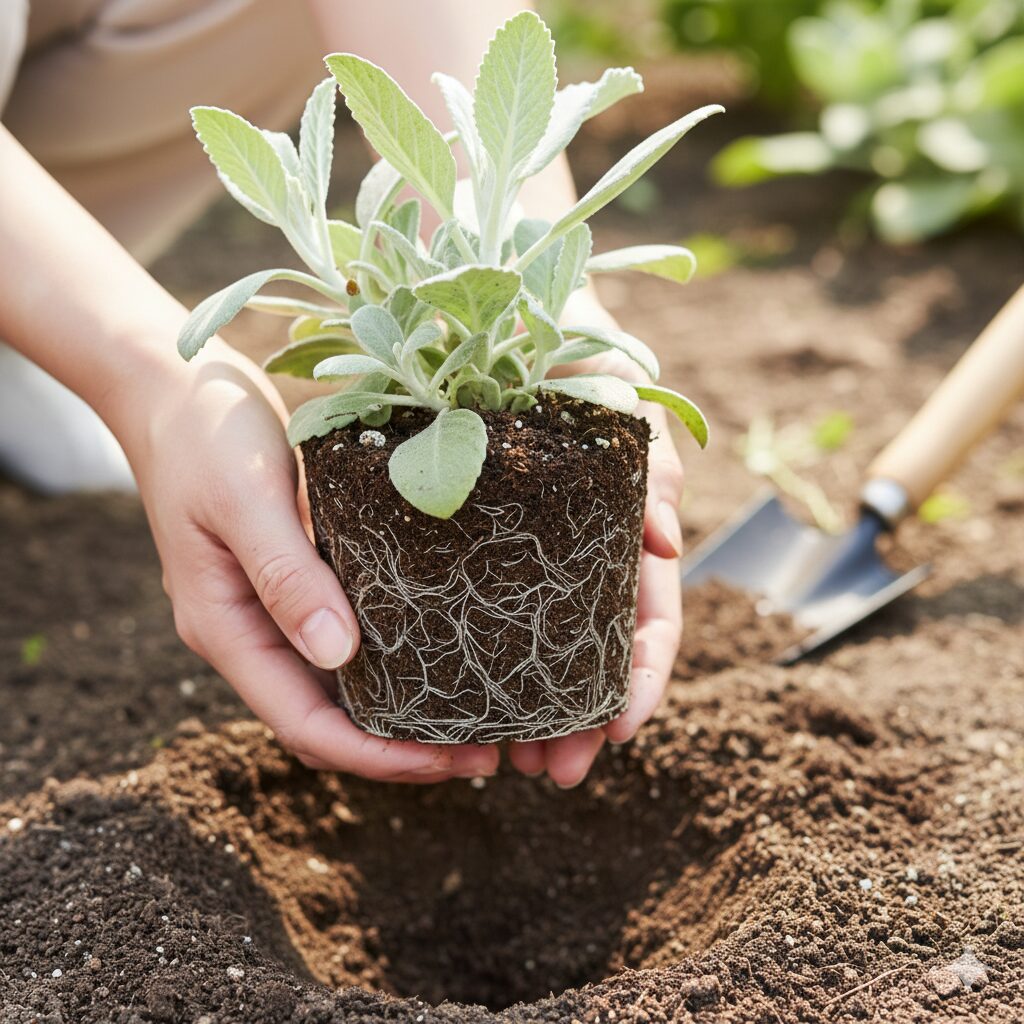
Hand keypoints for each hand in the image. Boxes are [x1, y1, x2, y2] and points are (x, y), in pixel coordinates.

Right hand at [126, 341, 498, 781]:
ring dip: (403, 710)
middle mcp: (250, 634)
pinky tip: (445, 651)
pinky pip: (347, 639)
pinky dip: (394, 660)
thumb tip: (338, 654)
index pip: (305, 724)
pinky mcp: (295, 581)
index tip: (446, 760)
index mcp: (226, 628)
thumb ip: (286, 575)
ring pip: (341, 687)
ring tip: (477, 715)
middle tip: (485, 752)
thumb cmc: (205, 435)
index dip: (375, 756)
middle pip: (329, 720)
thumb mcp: (245, 499)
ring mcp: (271, 611)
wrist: (177, 391)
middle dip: (400, 747)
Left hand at [507, 289, 683, 786]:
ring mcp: (524, 549)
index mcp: (621, 522)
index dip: (643, 676)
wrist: (493, 294)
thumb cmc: (566, 335)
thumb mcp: (615, 386)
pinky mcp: (464, 539)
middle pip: (594, 650)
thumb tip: (668, 544)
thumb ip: (649, 458)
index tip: (621, 727)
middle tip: (553, 770)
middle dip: (580, 716)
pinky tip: (455, 701)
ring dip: (532, 711)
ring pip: (539, 645)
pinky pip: (476, 612)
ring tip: (508, 764)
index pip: (649, 615)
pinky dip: (477, 663)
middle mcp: (576, 546)